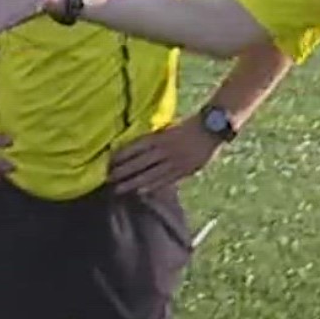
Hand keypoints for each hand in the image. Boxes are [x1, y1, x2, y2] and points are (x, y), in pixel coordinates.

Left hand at [110, 116, 226, 193]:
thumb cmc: (188, 126)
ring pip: (149, 174)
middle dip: (123, 171)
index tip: (108, 162)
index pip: (135, 147)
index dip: (121, 156)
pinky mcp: (183, 170)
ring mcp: (174, 161)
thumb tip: (136, 148)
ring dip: (133, 182)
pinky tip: (140, 192)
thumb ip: (155, 138)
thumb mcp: (168, 127)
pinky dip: (152, 186)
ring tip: (119, 189)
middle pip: (139, 162)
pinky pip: (165, 180)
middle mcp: (165, 149)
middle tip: (108, 179)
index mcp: (160, 137)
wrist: (211, 128)